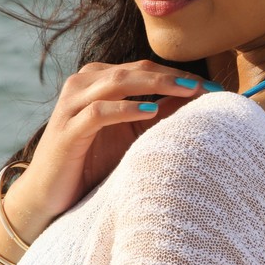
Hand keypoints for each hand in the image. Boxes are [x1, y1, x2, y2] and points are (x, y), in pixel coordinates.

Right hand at [14, 60, 214, 231]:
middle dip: (174, 77)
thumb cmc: (93, 162)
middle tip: (206, 87)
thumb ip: (160, 112)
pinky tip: (150, 112)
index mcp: (99, 79)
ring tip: (188, 91)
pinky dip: (126, 108)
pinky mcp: (67, 129)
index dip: (180, 75)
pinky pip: (99, 111)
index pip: (145, 68)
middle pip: (135, 70)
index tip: (215, 88)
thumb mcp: (132, 134)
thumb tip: (199, 97)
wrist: (48, 196)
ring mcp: (72, 104)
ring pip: (117, 81)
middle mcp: (83, 83)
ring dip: (155, 85)